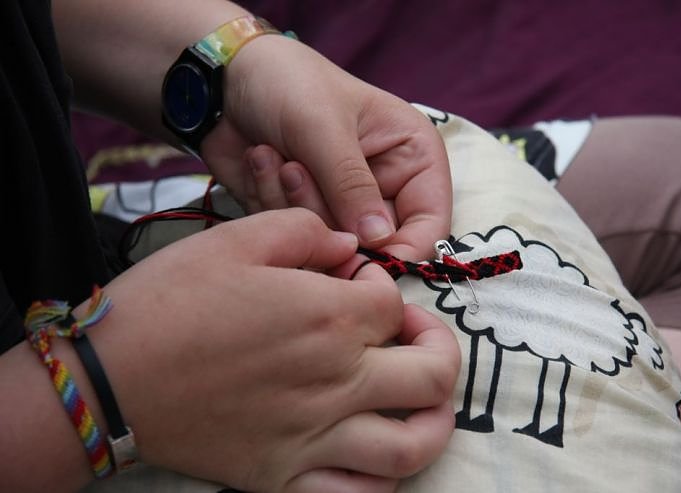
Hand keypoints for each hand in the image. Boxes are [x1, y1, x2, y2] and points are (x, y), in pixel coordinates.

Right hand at [82, 208, 459, 491]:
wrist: (109, 378)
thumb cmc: (171, 301)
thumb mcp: (236, 238)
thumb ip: (307, 231)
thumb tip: (350, 248)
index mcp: (327, 319)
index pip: (395, 306)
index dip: (383, 287)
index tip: (354, 283)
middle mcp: (334, 382)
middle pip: (432, 375)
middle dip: (437, 347)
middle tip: (412, 335)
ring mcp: (313, 438)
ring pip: (413, 447)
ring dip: (433, 419)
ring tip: (416, 399)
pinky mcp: (283, 478)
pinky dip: (381, 479)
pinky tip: (371, 451)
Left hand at [200, 34, 450, 260]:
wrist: (223, 79)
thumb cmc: (287, 83)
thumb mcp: (324, 128)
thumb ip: (353, 187)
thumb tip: (379, 243)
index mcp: (413, 157)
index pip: (429, 225)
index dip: (402, 252)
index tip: (360, 258)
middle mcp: (386, 186)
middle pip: (377, 244)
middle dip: (329, 217)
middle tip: (294, 171)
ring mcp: (343, 203)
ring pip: (332, 244)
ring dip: (294, 202)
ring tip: (277, 156)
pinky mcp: (306, 214)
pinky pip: (297, 237)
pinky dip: (271, 204)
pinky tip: (262, 160)